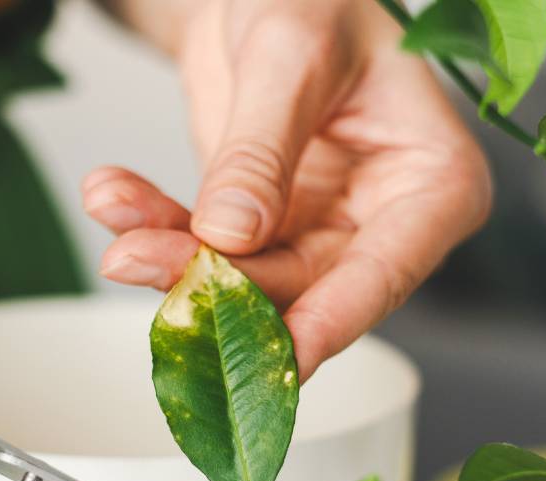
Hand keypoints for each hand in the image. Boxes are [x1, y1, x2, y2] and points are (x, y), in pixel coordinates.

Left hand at [84, 0, 491, 378]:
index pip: (386, 271)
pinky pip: (209, 249)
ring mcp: (321, 231)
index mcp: (432, 182)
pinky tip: (113, 197)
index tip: (281, 360)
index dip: (330, 321)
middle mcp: (382, 222)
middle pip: (301, 285)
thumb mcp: (289, 54)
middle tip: (136, 259)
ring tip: (113, 214)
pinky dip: (156, 227)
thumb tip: (231, 236)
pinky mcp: (266, 228)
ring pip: (245, 278)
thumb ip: (260, 149)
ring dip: (171, 254)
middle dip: (216, 280)